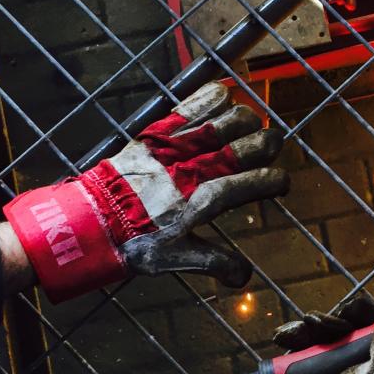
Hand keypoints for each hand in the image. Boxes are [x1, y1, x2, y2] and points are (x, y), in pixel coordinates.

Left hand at [2, 82, 287, 301]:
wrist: (92, 217)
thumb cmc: (135, 240)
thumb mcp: (175, 258)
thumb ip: (214, 262)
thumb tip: (245, 277)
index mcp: (203, 200)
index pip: (252, 183)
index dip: (273, 182)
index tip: (281, 183)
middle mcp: (195, 169)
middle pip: (247, 145)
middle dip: (267, 144)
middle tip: (268, 148)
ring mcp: (178, 146)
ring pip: (227, 119)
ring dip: (245, 119)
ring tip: (248, 125)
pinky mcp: (159, 131)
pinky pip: (194, 104)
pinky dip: (213, 96)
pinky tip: (224, 96)